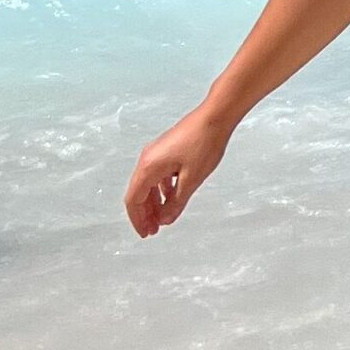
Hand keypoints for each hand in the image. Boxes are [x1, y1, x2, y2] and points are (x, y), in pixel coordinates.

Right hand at [124, 106, 232, 237]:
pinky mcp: (166, 149)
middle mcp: (147, 159)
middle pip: (138, 193)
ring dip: (154, 202)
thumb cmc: (204, 144)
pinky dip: (162, 189)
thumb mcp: (192, 179)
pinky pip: (158, 174)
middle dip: (145, 214)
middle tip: (154, 231)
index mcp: (148, 168)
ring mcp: (155, 153)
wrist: (215, 116)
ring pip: (148, 184)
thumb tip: (165, 220)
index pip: (134, 200)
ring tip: (163, 218)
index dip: (138, 220)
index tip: (146, 234)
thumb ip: (177, 202)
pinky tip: (172, 197)